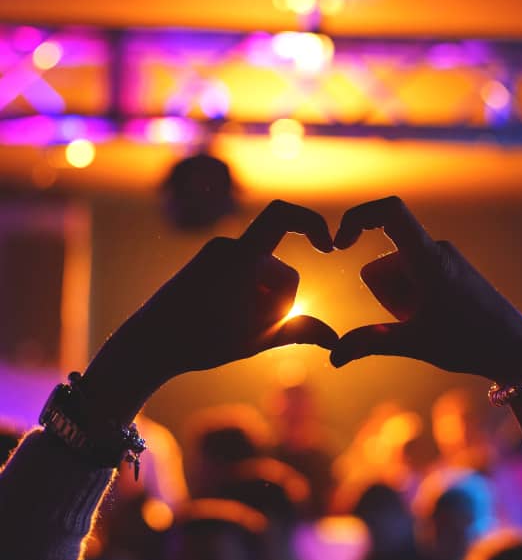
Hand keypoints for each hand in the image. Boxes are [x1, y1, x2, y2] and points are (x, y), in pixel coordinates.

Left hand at [82, 201, 336, 421]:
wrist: (148, 342)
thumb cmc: (200, 341)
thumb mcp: (255, 339)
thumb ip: (298, 331)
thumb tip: (335, 339)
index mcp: (242, 257)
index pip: (284, 217)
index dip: (312, 223)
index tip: (328, 247)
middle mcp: (228, 247)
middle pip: (277, 269)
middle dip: (280, 299)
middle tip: (261, 330)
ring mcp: (214, 254)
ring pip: (260, 273)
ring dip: (262, 300)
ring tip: (240, 330)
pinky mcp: (206, 264)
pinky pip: (242, 273)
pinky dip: (248, 294)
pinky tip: (231, 320)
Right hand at [330, 196, 521, 383]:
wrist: (516, 349)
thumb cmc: (472, 343)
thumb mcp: (415, 343)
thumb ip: (370, 344)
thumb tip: (333, 356)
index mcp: (428, 258)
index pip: (390, 211)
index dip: (357, 217)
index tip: (340, 244)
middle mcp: (437, 249)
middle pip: (387, 258)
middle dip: (384, 291)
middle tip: (409, 320)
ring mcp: (444, 258)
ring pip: (398, 269)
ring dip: (397, 296)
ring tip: (424, 322)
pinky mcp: (449, 269)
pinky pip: (413, 274)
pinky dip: (409, 296)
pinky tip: (431, 319)